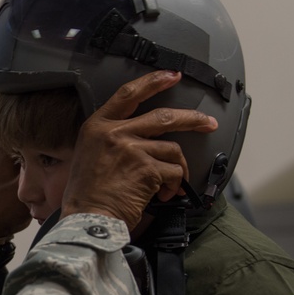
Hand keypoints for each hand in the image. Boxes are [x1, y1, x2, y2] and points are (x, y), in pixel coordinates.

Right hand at [61, 70, 217, 229]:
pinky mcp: (147, 168)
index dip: (154, 81)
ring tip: (171, 185)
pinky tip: (164, 195)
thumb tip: (142, 137)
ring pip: (172, 149)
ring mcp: (132, 149)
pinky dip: (174, 185)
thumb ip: (110, 138)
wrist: (87, 219)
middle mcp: (114, 133)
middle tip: (207, 122)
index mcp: (97, 126)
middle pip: (163, 116)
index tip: (173, 75)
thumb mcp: (88, 155)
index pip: (128, 93)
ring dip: (178, 168)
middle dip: (192, 118)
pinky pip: (174, 171)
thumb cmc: (86, 194)